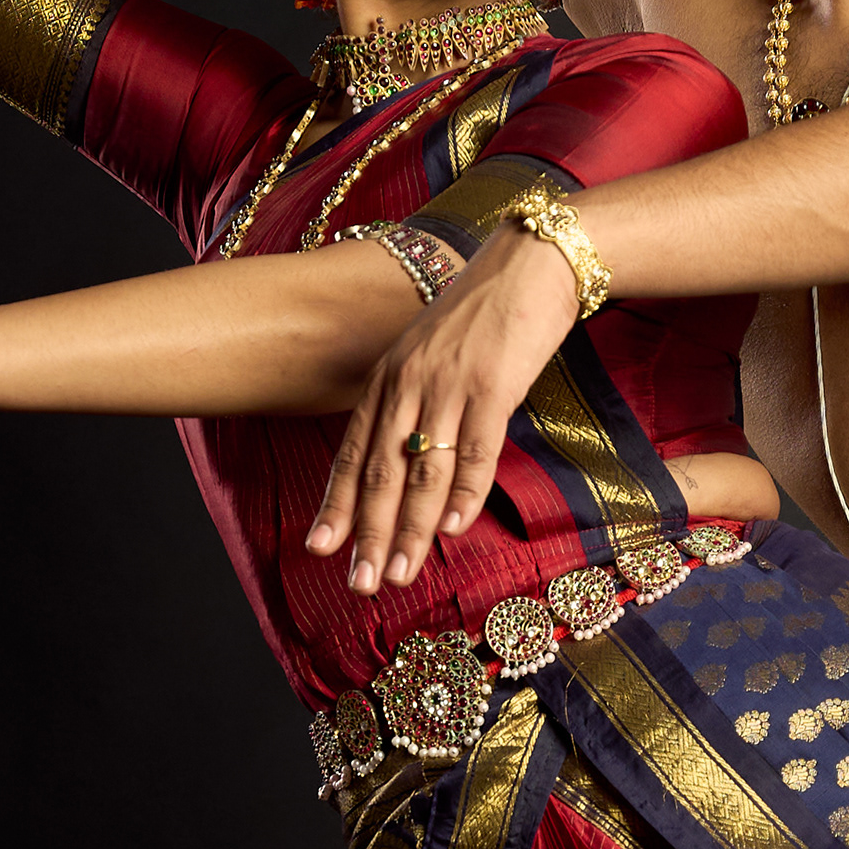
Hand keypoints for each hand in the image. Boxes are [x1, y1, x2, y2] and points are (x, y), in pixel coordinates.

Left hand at [306, 226, 582, 593]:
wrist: (530, 264)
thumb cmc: (484, 313)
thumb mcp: (430, 353)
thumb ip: (413, 401)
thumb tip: (409, 460)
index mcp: (387, 379)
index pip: (353, 453)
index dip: (336, 504)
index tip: (319, 548)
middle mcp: (408, 385)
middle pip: (380, 473)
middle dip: (367, 534)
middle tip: (360, 583)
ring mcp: (448, 387)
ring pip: (421, 473)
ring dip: (409, 530)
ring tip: (400, 574)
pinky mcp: (492, 388)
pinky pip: (474, 453)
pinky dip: (463, 495)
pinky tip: (450, 529)